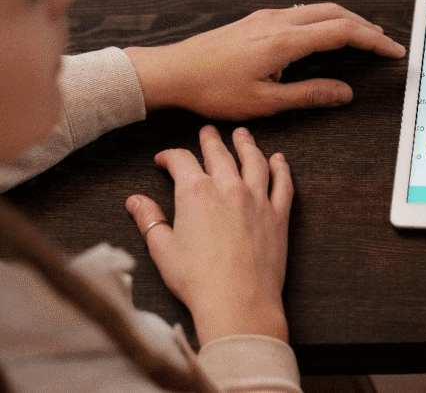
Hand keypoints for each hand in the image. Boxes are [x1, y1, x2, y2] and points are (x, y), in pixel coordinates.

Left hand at [124, 3, 405, 119]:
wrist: (173, 72)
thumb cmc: (213, 90)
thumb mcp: (266, 102)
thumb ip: (310, 94)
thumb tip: (344, 92)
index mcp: (285, 41)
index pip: (343, 32)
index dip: (373, 41)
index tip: (393, 50)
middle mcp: (279, 21)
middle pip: (336, 13)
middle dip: (366, 26)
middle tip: (386, 43)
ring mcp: (267, 17)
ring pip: (319, 9)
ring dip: (347, 20)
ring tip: (364, 36)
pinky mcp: (258, 20)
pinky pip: (302, 11)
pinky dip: (326, 19)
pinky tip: (326, 33)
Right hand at [126, 125, 291, 344]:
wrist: (238, 301)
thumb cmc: (197, 280)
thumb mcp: (162, 249)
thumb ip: (149, 219)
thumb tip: (135, 200)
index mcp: (196, 194)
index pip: (182, 161)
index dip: (170, 156)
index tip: (163, 159)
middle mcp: (228, 188)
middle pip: (220, 154)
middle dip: (210, 140)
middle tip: (207, 131)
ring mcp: (257, 200)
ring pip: (254, 161)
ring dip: (247, 144)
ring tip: (242, 135)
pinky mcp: (278, 215)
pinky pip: (283, 183)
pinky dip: (282, 168)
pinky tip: (279, 160)